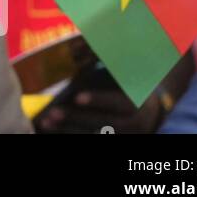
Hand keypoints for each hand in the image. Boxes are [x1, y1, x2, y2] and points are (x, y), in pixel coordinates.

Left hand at [35, 82, 164, 133]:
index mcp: (137, 101)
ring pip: (98, 136)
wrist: (150, 113)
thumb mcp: (123, 78)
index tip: (77, 98)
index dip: (98, 100)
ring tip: (46, 123)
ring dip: (69, 131)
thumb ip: (105, 71)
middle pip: (104, 124)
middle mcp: (136, 123)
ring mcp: (128, 136)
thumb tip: (74, 55)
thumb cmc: (126, 88)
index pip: (117, 102)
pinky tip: (55, 132)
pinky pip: (96, 140)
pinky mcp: (120, 141)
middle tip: (52, 113)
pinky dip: (73, 136)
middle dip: (76, 118)